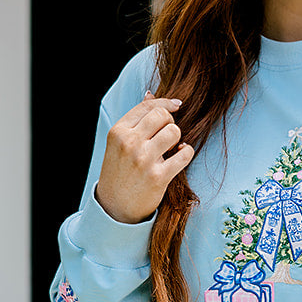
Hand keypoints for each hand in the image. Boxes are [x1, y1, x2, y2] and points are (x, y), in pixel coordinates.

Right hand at [95, 93, 194, 223]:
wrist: (114, 208)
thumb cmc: (119, 172)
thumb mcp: (118, 143)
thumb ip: (135, 120)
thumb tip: (150, 93)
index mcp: (118, 132)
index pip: (147, 106)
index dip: (165, 103)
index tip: (176, 105)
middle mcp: (129, 143)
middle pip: (162, 116)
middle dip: (170, 121)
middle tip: (167, 133)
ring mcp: (143, 160)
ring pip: (174, 132)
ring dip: (177, 138)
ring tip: (171, 146)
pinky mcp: (158, 177)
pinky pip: (185, 154)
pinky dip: (186, 153)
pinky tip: (180, 155)